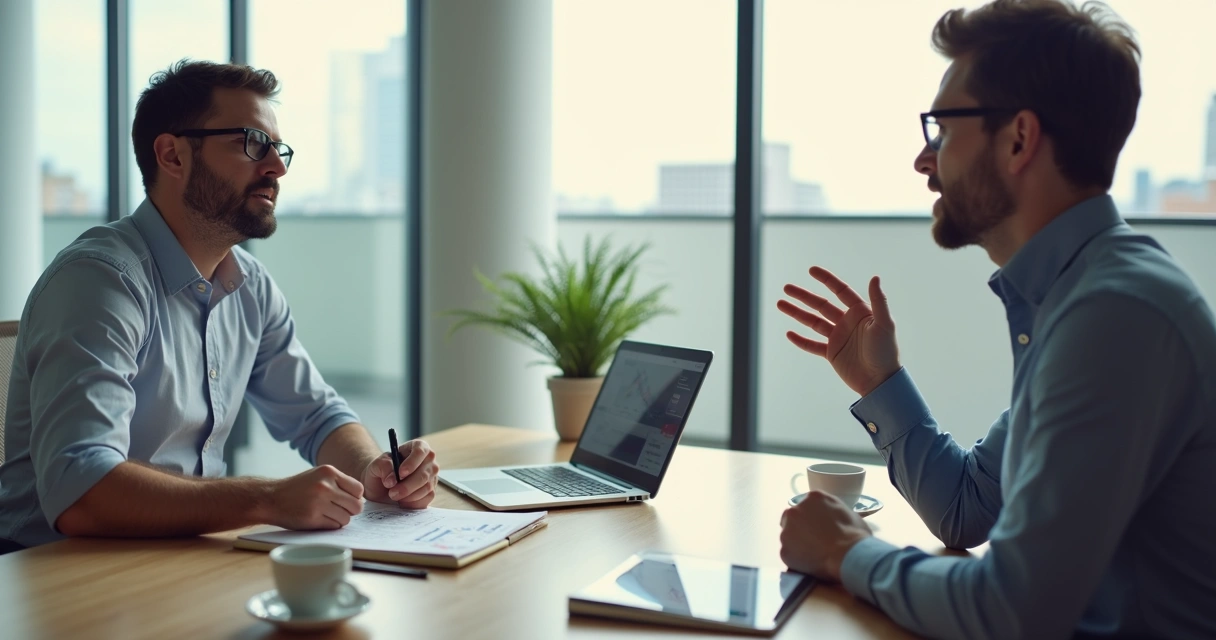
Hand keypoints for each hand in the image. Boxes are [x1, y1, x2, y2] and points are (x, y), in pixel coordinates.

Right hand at [267, 465, 363, 529]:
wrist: (270, 498)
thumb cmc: (298, 488)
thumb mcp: (318, 476)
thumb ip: (339, 483)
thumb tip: (361, 500)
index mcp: (329, 472)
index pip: (359, 489)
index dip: (355, 498)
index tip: (346, 501)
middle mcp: (325, 486)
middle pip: (356, 506)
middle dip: (350, 511)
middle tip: (338, 510)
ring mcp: (318, 502)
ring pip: (346, 518)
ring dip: (339, 519)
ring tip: (326, 514)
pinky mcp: (312, 518)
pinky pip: (334, 526)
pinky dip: (330, 526)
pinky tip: (319, 520)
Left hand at [362, 438, 438, 508]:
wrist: (380, 487)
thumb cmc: (381, 472)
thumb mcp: (376, 465)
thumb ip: (383, 466)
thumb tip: (392, 480)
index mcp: (418, 446)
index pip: (420, 451)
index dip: (411, 463)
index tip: (400, 473)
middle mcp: (429, 460)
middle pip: (424, 474)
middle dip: (407, 486)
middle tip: (392, 493)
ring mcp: (432, 476)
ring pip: (426, 488)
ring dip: (408, 496)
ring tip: (394, 495)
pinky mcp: (431, 492)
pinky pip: (426, 499)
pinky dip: (412, 503)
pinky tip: (402, 501)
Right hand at [777, 266, 899, 395]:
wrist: (881, 382)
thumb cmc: (886, 352)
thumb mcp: (885, 324)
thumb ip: (879, 301)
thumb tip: (875, 277)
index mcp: (860, 312)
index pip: (840, 291)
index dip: (826, 280)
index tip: (811, 270)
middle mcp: (847, 322)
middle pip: (821, 305)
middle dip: (803, 296)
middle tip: (786, 288)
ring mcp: (838, 338)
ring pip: (813, 322)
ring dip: (797, 313)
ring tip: (780, 304)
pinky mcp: (832, 354)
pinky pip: (812, 345)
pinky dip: (800, 340)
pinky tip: (789, 333)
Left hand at [779, 490, 871, 581]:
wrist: (849, 556)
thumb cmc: (855, 535)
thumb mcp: (848, 512)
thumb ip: (833, 511)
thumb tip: (832, 518)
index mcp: (813, 498)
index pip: (808, 504)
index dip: (814, 517)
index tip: (820, 526)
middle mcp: (795, 511)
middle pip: (792, 517)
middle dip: (800, 527)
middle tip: (814, 539)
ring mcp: (786, 531)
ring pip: (788, 536)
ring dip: (797, 543)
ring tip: (813, 553)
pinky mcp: (784, 551)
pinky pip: (789, 554)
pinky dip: (797, 559)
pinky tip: (810, 563)